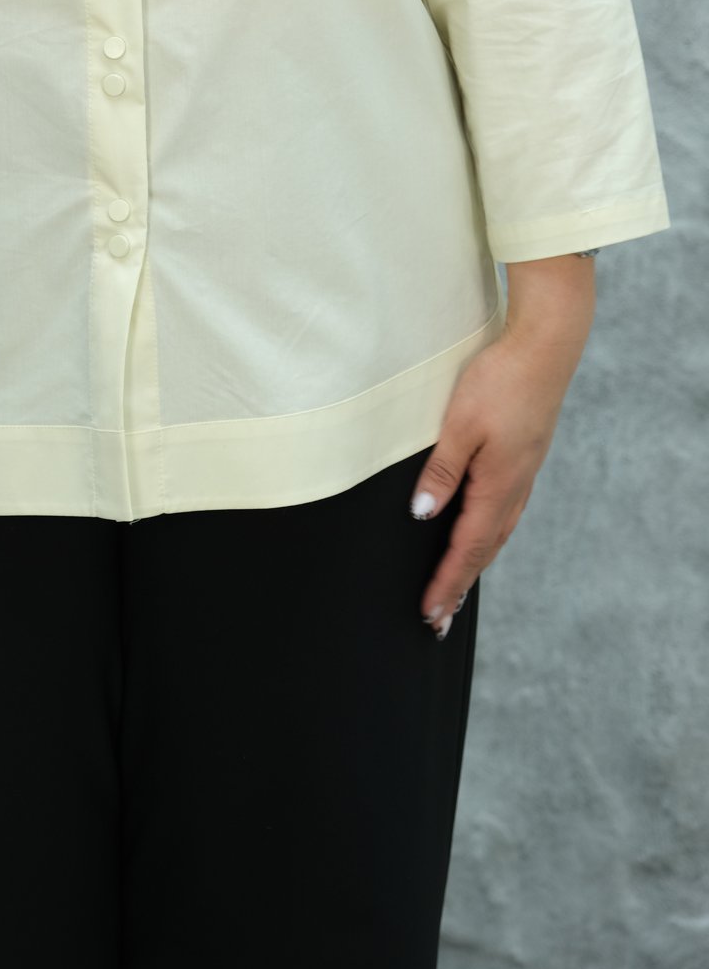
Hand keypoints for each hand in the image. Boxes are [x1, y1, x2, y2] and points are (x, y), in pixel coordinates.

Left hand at [407, 319, 586, 637]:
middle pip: (485, 550)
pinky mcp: (523, 459)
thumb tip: (423, 516)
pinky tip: (480, 534)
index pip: (467, 548)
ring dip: (474, 563)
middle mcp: (515, 487)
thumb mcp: (459, 424)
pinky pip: (504, 512)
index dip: (447, 583)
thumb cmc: (499, 381)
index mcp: (498, 485)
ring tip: (456, 589)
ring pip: (497, 532)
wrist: (545, 347)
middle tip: (438, 620)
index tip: (430, 614)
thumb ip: (441, 471)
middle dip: (460, 585)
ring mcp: (523, 474)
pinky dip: (487, 536)